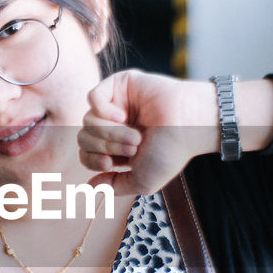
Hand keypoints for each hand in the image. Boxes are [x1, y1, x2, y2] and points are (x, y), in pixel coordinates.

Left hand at [78, 70, 217, 195]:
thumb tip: (89, 188)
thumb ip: (114, 186)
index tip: (109, 164)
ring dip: (110, 132)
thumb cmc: (170, 152)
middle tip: (134, 147)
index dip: (92, 160)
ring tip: (136, 135)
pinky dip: (104, 110)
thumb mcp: (141, 181)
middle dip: (106, 146)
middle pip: (84, 138)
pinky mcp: (119, 84)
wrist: (187, 125)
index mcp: (118, 146)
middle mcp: (114, 125)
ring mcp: (116, 103)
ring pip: (89, 120)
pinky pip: (93, 97)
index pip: (86, 154)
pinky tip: (122, 116)